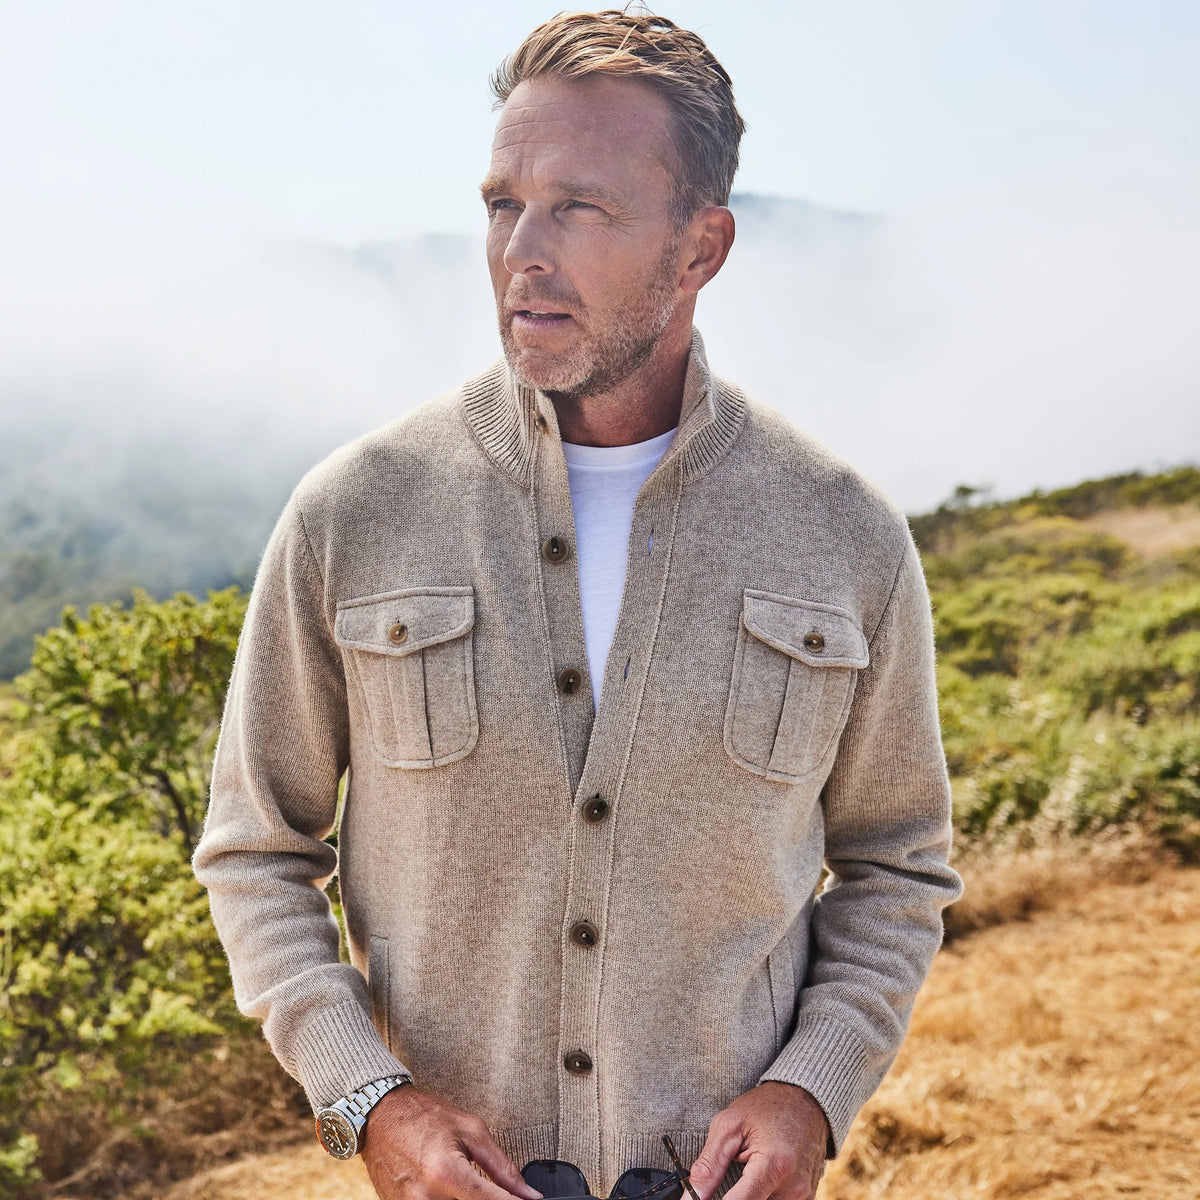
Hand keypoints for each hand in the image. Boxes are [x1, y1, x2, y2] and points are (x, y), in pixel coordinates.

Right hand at [360, 1085, 543, 1199]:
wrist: (380, 1116)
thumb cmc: (425, 1117)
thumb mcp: (471, 1130)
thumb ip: (502, 1167)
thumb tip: (527, 1194)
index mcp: (445, 1172)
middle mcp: (424, 1197)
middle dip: (486, 1199)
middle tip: (486, 1181)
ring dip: (466, 1199)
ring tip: (462, 1177)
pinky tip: (448, 1188)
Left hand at [688, 1082, 829, 1199]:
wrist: (804, 1099)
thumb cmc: (766, 1107)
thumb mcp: (729, 1125)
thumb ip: (709, 1166)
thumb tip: (692, 1198)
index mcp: (774, 1166)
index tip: (702, 1198)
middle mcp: (793, 1188)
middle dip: (732, 1195)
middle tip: (727, 1174)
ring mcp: (803, 1196)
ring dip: (749, 1195)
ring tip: (748, 1169)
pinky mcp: (807, 1198)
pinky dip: (762, 1194)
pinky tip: (760, 1177)